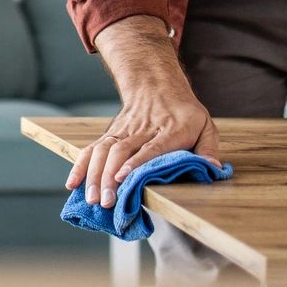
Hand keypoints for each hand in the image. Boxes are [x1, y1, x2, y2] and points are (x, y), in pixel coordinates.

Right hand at [65, 81, 220, 209]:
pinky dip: (81, 166)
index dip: (136, 163)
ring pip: (104, 152)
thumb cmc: (183, 112)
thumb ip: (208, 148)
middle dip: (110, 177)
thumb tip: (213, 168)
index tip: (123, 178)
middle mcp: (142, 131)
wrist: (156, 85)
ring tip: (92, 198)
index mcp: (169, 131)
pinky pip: (92, 150)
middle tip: (106, 201)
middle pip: (121, 153)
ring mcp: (122, 133)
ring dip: (95, 175)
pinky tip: (73, 183)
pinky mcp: (110, 135)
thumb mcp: (205, 124)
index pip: (151, 148)